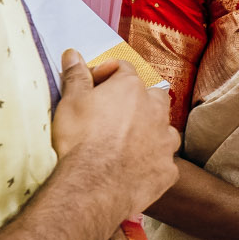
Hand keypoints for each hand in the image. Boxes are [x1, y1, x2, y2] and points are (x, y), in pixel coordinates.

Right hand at [52, 50, 178, 237]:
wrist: (93, 186)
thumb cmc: (80, 140)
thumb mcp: (71, 102)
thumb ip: (76, 76)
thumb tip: (73, 54)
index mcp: (131, 89)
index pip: (124, 69)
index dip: (107, 74)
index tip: (92, 85)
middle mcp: (155, 111)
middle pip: (153, 97)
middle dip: (139, 102)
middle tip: (115, 115)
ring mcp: (165, 142)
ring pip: (165, 130)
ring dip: (152, 133)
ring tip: (130, 144)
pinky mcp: (167, 170)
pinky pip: (165, 163)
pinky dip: (154, 164)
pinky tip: (137, 170)